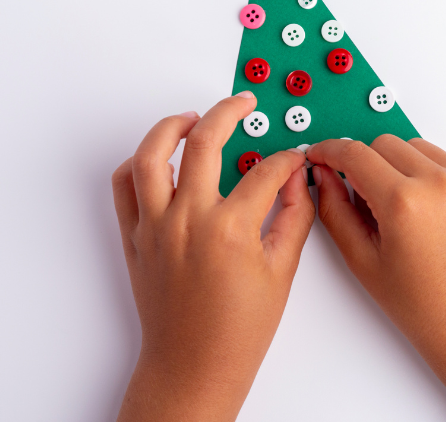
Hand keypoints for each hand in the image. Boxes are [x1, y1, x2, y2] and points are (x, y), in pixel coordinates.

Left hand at [111, 92, 316, 420]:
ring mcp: (155, 227)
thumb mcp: (283, 270)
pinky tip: (161, 158)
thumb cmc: (240, 328)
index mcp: (231, 229)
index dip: (287, 159)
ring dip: (171, 127)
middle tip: (243, 104)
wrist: (194, 363)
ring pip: (150, 156)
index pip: (265, 171)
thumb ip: (294, 216)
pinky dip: (138, 164)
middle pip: (204, 143)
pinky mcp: (135, 238)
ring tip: (192, 117)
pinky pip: (124, 187)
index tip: (296, 158)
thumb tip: (298, 180)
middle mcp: (187, 220)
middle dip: (229, 113)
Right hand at [305, 136, 445, 420]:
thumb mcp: (363, 260)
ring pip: (421, 149)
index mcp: (405, 202)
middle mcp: (442, 183)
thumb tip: (324, 175)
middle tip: (364, 195)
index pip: (355, 154)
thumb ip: (335, 210)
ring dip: (403, 166)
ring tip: (403, 211)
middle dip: (367, 162)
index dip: (331, 152)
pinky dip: (435, 179)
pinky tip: (434, 217)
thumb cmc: (423, 304)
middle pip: (387, 144)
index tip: (322, 156)